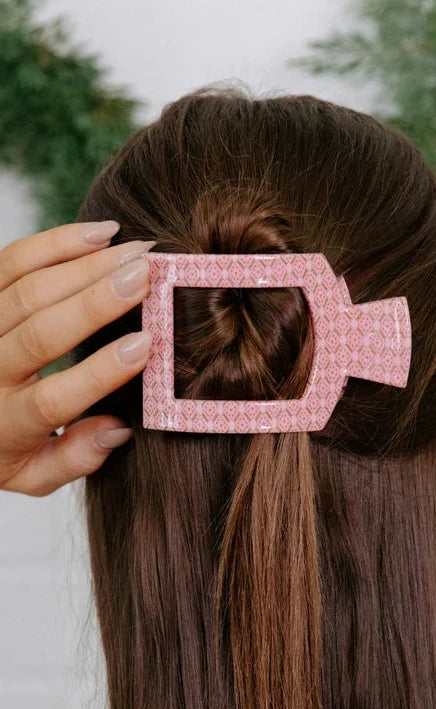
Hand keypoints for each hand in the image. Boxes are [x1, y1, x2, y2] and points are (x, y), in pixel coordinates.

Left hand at [0, 221, 155, 495]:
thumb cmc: (4, 445)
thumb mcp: (32, 474)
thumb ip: (75, 459)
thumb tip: (119, 429)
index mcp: (6, 424)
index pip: (54, 399)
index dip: (100, 372)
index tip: (147, 344)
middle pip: (41, 331)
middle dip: (97, 302)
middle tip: (146, 277)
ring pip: (28, 288)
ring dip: (86, 266)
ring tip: (137, 253)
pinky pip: (13, 261)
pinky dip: (57, 242)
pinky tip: (102, 235)